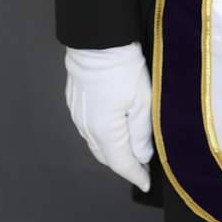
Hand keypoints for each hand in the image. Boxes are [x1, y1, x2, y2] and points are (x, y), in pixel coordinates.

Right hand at [64, 42, 153, 190]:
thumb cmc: (122, 65)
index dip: (135, 175)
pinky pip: (90, 127)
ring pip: (97, 142)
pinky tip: (115, 124)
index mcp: (104, 131)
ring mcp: (78, 115)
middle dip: (125, 163)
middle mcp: (86, 127)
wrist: (98, 39)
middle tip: (143, 164)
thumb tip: (142, 156)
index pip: (121, 164)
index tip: (145, 182)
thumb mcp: (142, 101)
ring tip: (132, 145)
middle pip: (107, 156)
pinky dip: (104, 132)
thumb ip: (142, 134)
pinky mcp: (76, 103)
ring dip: (113, 147)